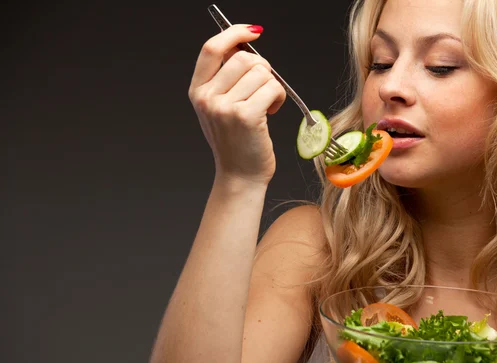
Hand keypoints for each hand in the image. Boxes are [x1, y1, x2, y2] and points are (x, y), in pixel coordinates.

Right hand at [188, 24, 285, 184]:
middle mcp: (207, 98)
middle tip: (264, 90)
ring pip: (262, 72)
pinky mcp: (246, 116)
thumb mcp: (220, 108)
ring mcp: (224, 107)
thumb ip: (226, 79)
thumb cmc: (236, 142)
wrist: (240, 176)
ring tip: (266, 105)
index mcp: (197, 91)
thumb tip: (247, 46)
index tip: (253, 31)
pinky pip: (272, 87)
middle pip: (244, 58)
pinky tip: (272, 111)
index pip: (212, 49)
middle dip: (263, 69)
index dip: (233, 33)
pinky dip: (278, 97)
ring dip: (272, 86)